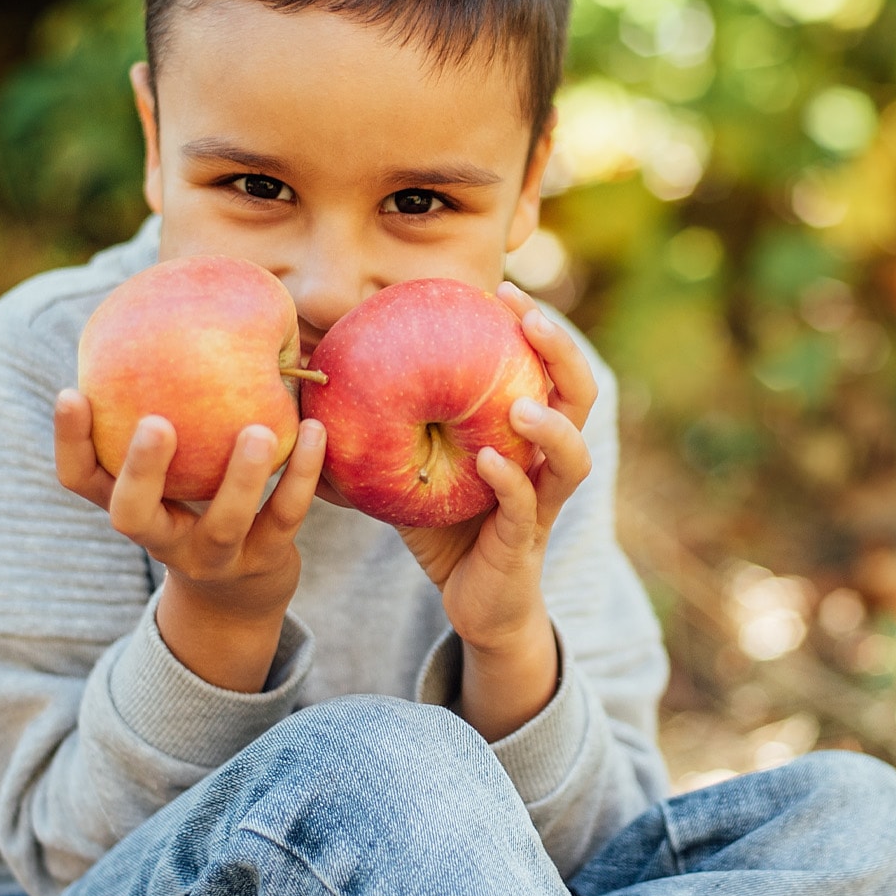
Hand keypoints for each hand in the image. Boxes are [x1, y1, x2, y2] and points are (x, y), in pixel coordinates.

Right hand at [55, 390, 324, 691]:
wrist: (242, 590)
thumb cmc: (200, 497)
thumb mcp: (174, 465)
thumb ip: (166, 406)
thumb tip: (167, 308)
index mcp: (129, 504)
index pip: (80, 479)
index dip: (69, 442)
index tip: (71, 391)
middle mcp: (160, 536)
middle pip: (132, 514)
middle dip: (141, 469)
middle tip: (156, 423)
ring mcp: (212, 556)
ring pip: (222, 524)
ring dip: (239, 477)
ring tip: (256, 431)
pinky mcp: (264, 561)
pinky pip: (285, 517)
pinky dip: (302, 474)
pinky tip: (314, 430)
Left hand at [399, 283, 596, 738]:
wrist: (473, 606)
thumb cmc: (445, 527)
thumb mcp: (413, 467)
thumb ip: (382, 428)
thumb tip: (316, 392)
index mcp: (529, 434)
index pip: (546, 368)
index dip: (535, 328)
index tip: (504, 289)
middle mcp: (546, 463)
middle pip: (579, 398)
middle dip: (562, 353)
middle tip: (532, 319)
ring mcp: (542, 505)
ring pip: (572, 458)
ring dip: (552, 425)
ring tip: (523, 402)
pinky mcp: (523, 546)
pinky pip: (526, 509)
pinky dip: (512, 483)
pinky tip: (490, 460)